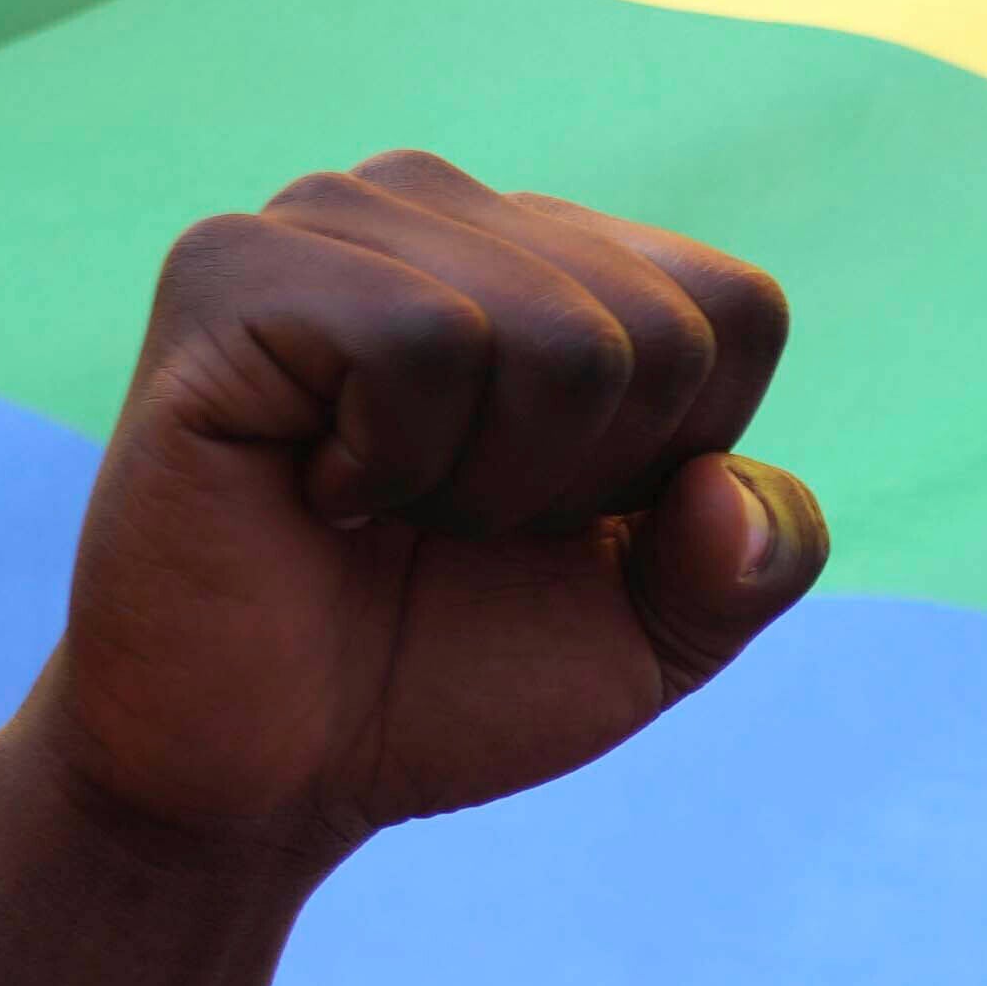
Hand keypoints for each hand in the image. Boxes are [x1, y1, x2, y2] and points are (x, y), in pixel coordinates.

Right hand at [24, 159, 823, 866]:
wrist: (254, 777)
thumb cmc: (441, 682)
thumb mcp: (652, 637)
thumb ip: (754, 562)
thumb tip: (733, 487)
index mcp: (553, 259)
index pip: (733, 311)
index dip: (668, 468)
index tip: (543, 527)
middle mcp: (443, 209)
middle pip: (656, 328)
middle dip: (578, 488)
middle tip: (443, 530)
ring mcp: (331, 223)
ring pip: (555, 334)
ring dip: (488, 485)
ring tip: (377, 509)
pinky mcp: (232, 272)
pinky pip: (425, 340)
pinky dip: (396, 461)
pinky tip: (315, 490)